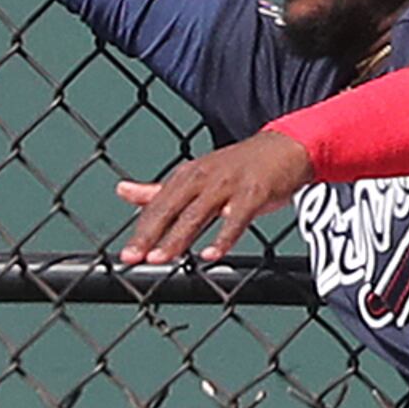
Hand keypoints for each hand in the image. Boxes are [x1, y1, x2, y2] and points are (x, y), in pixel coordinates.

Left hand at [119, 133, 311, 267]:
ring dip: (177, 238)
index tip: (128, 253)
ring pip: (197, 215)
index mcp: (186, 176)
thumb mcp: (196, 175)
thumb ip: (159, 190)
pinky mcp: (253, 194)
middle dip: (150, 234)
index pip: (157, 206)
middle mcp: (203, 178)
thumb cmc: (239, 168)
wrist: (286, 148)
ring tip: (161, 258)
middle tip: (134, 257)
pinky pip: (236, 219)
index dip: (141, 230)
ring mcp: (228, 186)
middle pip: (170, 209)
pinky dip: (223, 238)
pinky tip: (211, 254)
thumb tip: (122, 191)